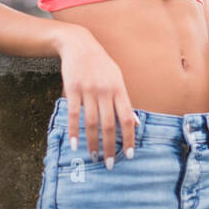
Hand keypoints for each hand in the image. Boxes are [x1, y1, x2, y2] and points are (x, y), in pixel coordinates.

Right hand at [57, 27, 137, 167]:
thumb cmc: (101, 65)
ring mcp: (88, 90)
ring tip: (94, 156)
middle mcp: (105, 90)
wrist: (79, 44)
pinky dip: (74, 131)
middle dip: (110, 146)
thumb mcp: (117, 79)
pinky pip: (74, 114)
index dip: (129, 137)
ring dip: (92, 143)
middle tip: (109, 163)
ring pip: (91, 122)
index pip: (127, 118)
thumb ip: (125, 101)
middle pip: (109, 124)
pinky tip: (75, 145)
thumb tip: (136, 123)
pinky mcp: (72, 89)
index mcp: (119, 88)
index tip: (129, 154)